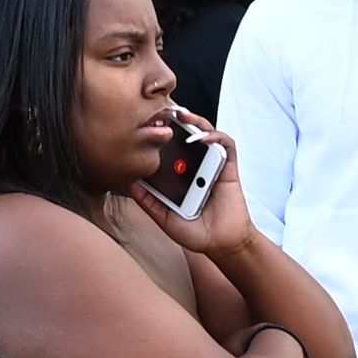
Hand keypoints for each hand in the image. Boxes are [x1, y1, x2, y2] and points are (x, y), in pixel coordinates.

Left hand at [137, 125, 255, 259]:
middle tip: (162, 112)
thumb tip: (128, 184)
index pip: (171, 148)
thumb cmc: (196, 233)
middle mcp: (197, 166)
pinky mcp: (229, 167)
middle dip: (176, 120)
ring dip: (195, 121)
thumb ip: (148, 202)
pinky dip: (216, 136)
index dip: (161, 135)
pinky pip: (226, 145)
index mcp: (182, 175)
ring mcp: (213, 165)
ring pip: (206, 133)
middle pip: (188, 135)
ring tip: (182, 116)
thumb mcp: (164, 218)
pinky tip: (202, 138)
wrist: (222, 245)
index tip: (146, 126)